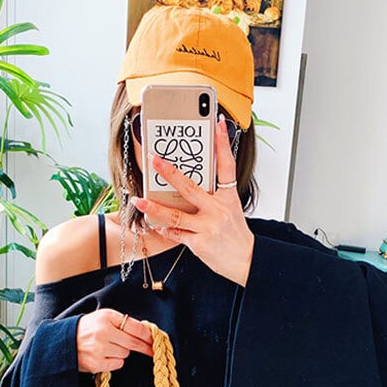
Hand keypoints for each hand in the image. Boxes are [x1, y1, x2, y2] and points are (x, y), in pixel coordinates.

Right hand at [77, 309, 152, 372]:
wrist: (64, 341)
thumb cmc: (88, 328)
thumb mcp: (104, 317)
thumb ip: (123, 322)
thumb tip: (145, 332)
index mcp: (107, 317)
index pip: (135, 327)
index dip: (148, 334)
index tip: (155, 339)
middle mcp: (103, 332)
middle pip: (134, 343)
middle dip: (145, 347)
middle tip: (152, 350)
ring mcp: (99, 349)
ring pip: (125, 354)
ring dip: (122, 352)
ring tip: (110, 346)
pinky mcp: (96, 364)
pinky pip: (118, 364)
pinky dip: (115, 361)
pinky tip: (105, 355)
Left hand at [131, 115, 254, 285]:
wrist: (247, 262)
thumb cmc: (236, 235)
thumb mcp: (232, 210)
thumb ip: (213, 197)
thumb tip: (190, 185)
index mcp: (228, 198)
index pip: (226, 166)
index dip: (222, 144)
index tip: (218, 124)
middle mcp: (218, 210)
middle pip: (190, 188)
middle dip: (169, 173)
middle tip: (154, 159)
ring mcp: (208, 227)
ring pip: (175, 215)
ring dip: (155, 208)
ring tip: (139, 200)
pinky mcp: (199, 244)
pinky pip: (176, 234)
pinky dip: (164, 229)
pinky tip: (154, 224)